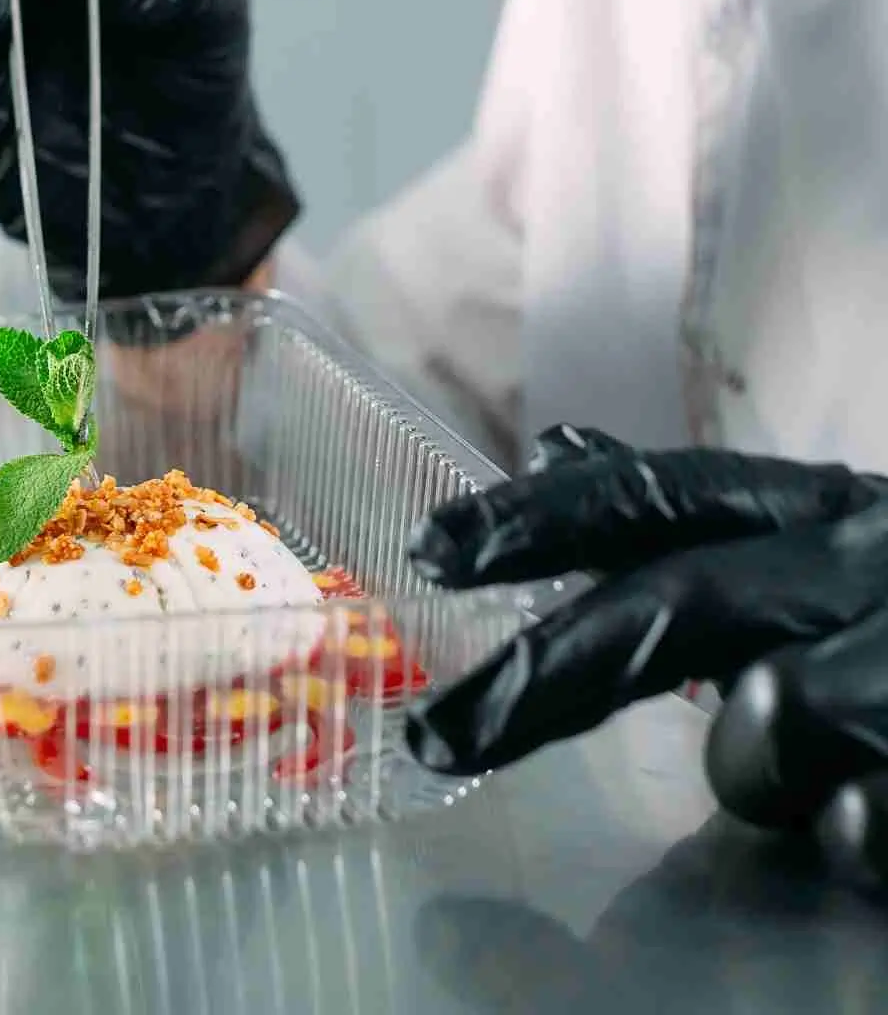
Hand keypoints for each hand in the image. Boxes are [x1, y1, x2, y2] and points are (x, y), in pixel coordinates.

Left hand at [407, 427, 887, 850]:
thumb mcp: (823, 540)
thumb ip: (697, 514)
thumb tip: (556, 448)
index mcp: (820, 507)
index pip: (662, 494)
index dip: (542, 518)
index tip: (432, 548)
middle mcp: (860, 560)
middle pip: (679, 602)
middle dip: (549, 671)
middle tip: (439, 734)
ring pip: (772, 715)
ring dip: (760, 770)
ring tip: (817, 777)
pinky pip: (862, 818)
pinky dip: (847, 828)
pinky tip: (857, 819)